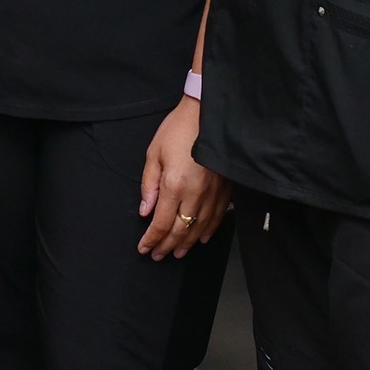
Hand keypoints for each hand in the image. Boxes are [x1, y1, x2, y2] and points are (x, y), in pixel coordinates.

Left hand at [137, 96, 226, 260]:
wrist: (207, 113)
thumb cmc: (179, 129)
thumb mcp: (154, 153)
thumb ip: (148, 185)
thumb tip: (145, 211)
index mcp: (174, 185)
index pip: (161, 223)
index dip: (151, 239)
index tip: (144, 248)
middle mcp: (195, 194)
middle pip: (180, 230)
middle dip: (167, 246)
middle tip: (157, 255)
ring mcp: (213, 194)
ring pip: (199, 228)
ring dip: (187, 243)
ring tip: (177, 253)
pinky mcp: (226, 190)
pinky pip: (216, 218)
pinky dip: (207, 231)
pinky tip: (201, 237)